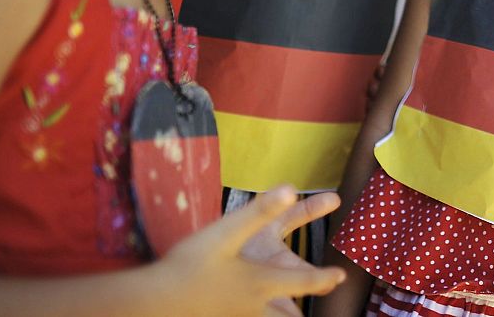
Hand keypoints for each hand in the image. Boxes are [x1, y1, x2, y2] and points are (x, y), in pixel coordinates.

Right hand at [160, 186, 343, 316]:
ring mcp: (238, 316)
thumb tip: (291, 188)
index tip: (340, 276)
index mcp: (262, 283)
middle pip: (288, 315)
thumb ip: (260, 211)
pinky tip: (248, 304)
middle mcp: (255, 306)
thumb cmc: (188, 265)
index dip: (324, 279)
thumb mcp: (226, 232)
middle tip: (314, 299)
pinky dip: (260, 311)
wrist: (152, 302)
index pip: (305, 282)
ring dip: (281, 312)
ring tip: (287, 308)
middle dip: (300, 308)